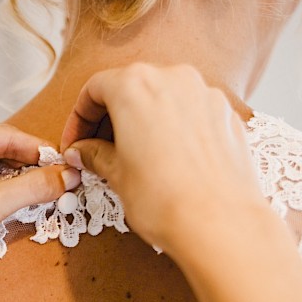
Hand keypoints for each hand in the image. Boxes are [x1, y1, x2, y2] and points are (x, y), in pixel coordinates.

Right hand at [60, 63, 267, 255]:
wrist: (220, 223)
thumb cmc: (165, 199)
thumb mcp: (116, 175)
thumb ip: (94, 155)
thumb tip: (82, 152)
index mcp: (135, 86)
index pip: (95, 89)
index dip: (79, 118)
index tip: (75, 142)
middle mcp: (172, 78)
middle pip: (130, 87)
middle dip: (110, 118)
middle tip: (97, 150)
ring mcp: (204, 94)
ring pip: (162, 98)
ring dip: (142, 121)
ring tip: (131, 156)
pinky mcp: (226, 114)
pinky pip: (190, 112)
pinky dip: (172, 127)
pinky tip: (166, 159)